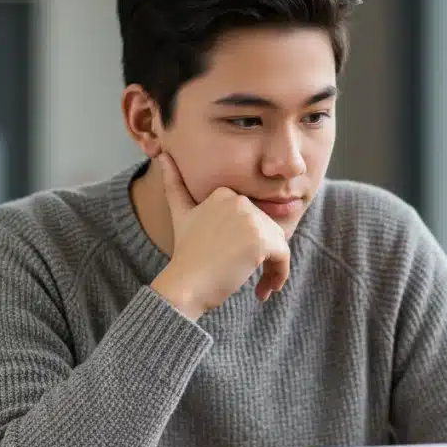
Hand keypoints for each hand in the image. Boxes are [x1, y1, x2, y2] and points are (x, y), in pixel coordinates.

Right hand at [150, 152, 290, 319]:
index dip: (251, 241)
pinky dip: (280, 275)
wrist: (185, 285)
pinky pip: (283, 257)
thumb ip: (174, 184)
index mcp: (224, 193)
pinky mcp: (261, 240)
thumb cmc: (186, 255)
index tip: (239, 262)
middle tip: (252, 280)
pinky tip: (265, 291)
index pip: (254, 218)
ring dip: (273, 267)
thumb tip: (163, 155)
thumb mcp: (180, 215)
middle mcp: (240, 201)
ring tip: (260, 288)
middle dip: (264, 255)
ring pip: (279, 243)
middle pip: (268, 229)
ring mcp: (251, 219)